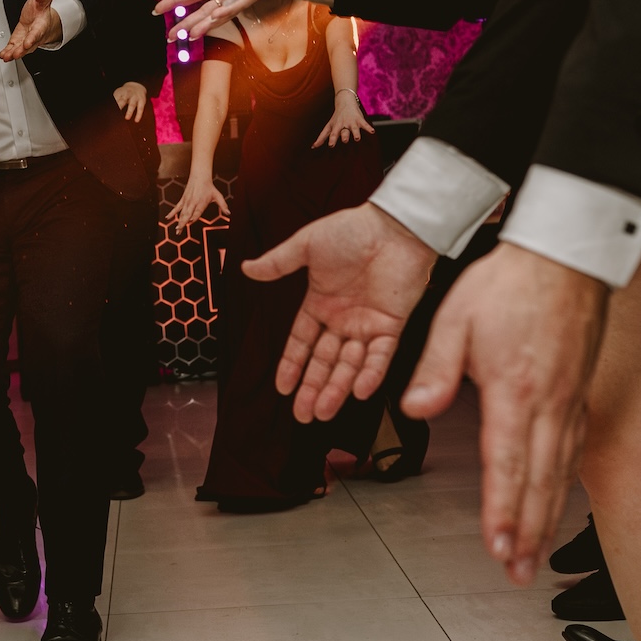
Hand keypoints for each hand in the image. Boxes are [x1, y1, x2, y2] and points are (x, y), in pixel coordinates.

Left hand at [0, 0, 62, 60]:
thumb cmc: (41, 9)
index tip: (27, 42)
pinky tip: (2, 55)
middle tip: (15, 54)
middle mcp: (34, 35)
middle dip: (22, 50)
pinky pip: (13, 48)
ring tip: (6, 57)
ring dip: (13, 53)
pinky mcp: (18, 41)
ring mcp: (26, 40)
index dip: (32, 38)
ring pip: (21, 49)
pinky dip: (8, 52)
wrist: (42, 18)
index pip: (37, 32)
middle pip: (29, 45)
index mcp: (41, 24)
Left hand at [113, 81, 148, 122]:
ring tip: (127, 118)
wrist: (137, 86)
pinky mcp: (141, 101)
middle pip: (123, 100)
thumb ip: (114, 101)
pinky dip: (139, 114)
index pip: (116, 98)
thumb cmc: (124, 93)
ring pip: (132, 105)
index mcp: (121, 92)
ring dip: (129, 111)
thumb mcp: (118, 94)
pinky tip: (136, 120)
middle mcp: (128, 94)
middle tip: (116, 112)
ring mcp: (135, 97)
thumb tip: (106, 111)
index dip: (113, 103)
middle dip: (120, 106)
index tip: (109, 110)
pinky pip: (140, 108)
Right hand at [166, 173, 228, 224]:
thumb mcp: (218, 195)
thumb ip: (223, 205)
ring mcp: (186, 201)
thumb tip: (229, 213)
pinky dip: (172, 213)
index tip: (190, 221)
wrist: (199, 176)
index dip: (193, 217)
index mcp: (201, 202)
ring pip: (181, 213)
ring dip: (178, 221)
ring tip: (177, 229)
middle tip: (179, 231)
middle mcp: (193, 203)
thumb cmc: (209, 187)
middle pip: (187, 214)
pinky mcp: (183, 200)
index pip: (197, 211)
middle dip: (183, 222)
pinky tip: (168, 218)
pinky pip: (176, 207)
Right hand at [242, 202, 435, 420]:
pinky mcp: (392, 325)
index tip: (282, 387)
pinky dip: (370, 374)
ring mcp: (367, 324)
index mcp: (320, 303)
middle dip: (313, 388)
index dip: (292, 365)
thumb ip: (278, 263)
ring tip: (324, 412)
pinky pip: (380, 356)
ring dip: (337, 389)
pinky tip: (358, 391)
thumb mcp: (306, 246)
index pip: (302, 342)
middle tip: (303, 415)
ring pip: (349, 365)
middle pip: (324, 361)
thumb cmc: (351, 229)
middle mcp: (342, 319)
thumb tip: (246, 269)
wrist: (393, 225)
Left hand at [312, 92, 374, 146]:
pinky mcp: (359, 120)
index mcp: (335, 127)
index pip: (333, 133)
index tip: (331, 145)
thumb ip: (322, 137)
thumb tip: (313, 147)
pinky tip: (372, 132)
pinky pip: (364, 124)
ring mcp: (352, 122)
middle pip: (343, 131)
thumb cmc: (336, 118)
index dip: (332, 139)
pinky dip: (368, 128)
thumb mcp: (329, 126)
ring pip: (354, 129)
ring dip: (356, 133)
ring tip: (357, 138)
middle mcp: (343, 125)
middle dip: (344, 136)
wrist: (345, 102)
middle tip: (345, 140)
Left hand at [403, 242, 608, 586]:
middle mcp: (548, 402)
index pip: (505, 463)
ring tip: (536, 553)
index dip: (502, 510)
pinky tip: (557, 500)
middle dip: (528, 532)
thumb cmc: (509, 281)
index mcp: (513, 389)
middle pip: (539, 481)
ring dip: (548, 516)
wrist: (563, 253)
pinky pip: (574, 448)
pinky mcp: (579, 392)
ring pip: (560, 472)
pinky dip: (564, 482)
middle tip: (519, 571)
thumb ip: (435, 370)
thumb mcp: (455, 318)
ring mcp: (569, 399)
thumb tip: (415, 408)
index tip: (498, 546)